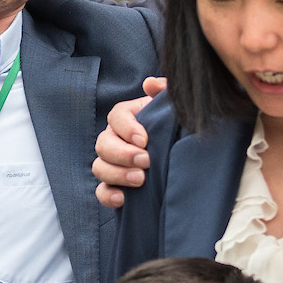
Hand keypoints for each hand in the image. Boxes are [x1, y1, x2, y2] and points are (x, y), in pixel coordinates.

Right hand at [91, 78, 165, 208]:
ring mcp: (111, 163)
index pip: (116, 117)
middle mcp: (114, 139)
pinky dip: (108, 195)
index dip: (126, 128)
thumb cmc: (176, 128)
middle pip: (103, 144)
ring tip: (141, 180)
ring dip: (117, 174)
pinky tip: (123, 198)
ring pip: (99, 167)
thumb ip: (164, 93)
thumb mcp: (174, 109)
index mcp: (127, 118)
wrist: (183, 157)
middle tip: (146, 161)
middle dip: (123, 154)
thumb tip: (149, 84)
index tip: (144, 139)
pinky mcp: (114, 186)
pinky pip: (101, 191)